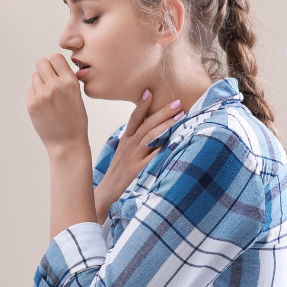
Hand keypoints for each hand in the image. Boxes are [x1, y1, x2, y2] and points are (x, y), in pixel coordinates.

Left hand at [27, 53, 88, 152]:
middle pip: (41, 62)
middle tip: (49, 81)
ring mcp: (42, 95)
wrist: (67, 142)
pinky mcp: (32, 104)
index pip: (56, 57)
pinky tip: (43, 106)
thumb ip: (66, 79)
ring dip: (39, 83)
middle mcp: (56, 85)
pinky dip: (35, 94)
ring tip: (48, 96)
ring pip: (35, 76)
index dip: (55, 63)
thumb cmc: (75, 120)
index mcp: (70, 82)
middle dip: (44, 70)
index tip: (56, 71)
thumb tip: (54, 66)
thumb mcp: (77, 95)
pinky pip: (31, 89)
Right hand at [94, 90, 183, 219]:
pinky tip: (174, 141)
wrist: (106, 194)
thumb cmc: (118, 173)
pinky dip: (163, 148)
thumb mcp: (123, 153)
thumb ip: (134, 141)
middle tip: (177, 102)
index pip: (133, 119)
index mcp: (125, 141)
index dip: (141, 105)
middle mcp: (129, 146)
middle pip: (146, 125)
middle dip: (162, 113)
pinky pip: (153, 157)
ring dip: (166, 125)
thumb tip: (149, 129)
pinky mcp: (138, 170)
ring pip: (150, 137)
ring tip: (180, 116)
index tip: (149, 91)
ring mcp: (133, 158)